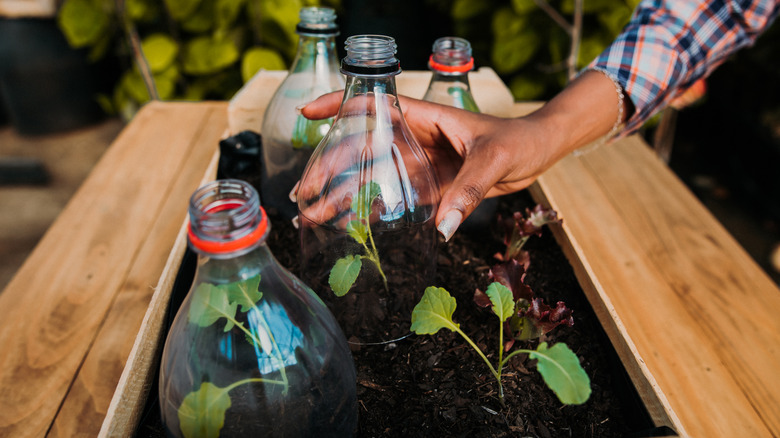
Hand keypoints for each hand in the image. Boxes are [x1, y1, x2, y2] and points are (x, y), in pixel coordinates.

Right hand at [298, 71, 624, 239]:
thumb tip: (443, 229)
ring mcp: (421, 165)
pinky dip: (374, 212)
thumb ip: (467, 193)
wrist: (540, 152)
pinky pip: (397, 200)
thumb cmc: (518, 140)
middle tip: (305, 194)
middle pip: (362, 150)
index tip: (308, 115)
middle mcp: (416, 140)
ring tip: (314, 215)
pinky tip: (351, 227)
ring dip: (344, 196)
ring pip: (374, 179)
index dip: (339, 107)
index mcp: (425, 119)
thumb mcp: (493, 160)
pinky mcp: (432, 188)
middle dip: (330, 169)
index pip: (374, 106)